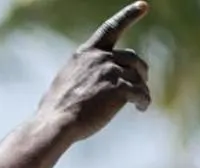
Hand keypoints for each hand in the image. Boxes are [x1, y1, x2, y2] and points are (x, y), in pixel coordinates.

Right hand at [38, 2, 152, 142]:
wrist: (56, 124)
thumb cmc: (55, 110)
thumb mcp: (65, 81)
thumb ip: (83, 73)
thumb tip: (90, 82)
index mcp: (86, 53)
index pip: (110, 29)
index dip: (129, 15)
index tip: (143, 6)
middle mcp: (100, 58)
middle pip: (132, 57)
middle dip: (140, 70)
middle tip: (143, 82)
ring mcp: (110, 72)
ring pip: (137, 77)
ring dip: (141, 89)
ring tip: (140, 103)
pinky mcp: (119, 88)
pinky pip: (140, 93)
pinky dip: (143, 101)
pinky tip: (141, 108)